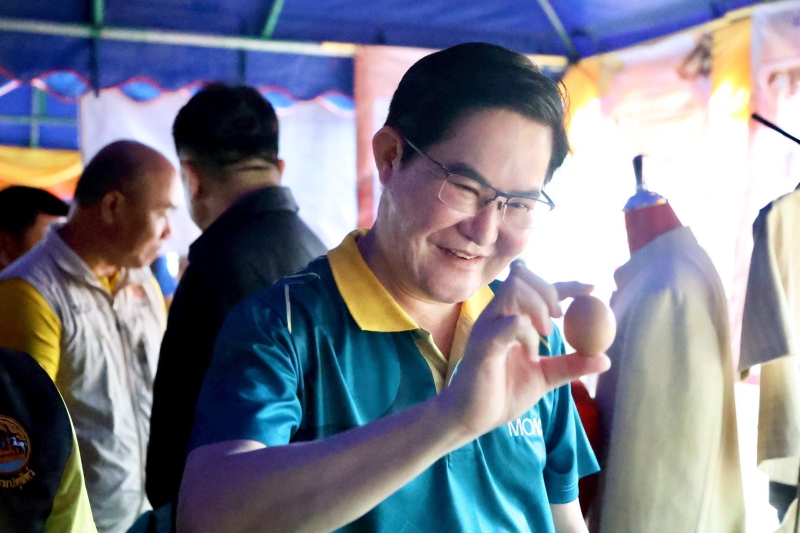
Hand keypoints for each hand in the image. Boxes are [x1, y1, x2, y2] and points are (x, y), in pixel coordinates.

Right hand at [438, 261, 609, 439]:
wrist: (472, 417)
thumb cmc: (502, 394)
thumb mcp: (544, 377)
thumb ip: (570, 365)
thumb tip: (605, 359)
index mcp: (509, 318)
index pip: (537, 288)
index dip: (566, 285)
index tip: (593, 289)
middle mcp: (495, 316)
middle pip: (521, 278)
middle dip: (548, 290)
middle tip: (560, 316)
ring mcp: (487, 327)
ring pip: (513, 290)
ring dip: (537, 306)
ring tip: (546, 335)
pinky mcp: (483, 344)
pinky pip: (510, 324)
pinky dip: (528, 335)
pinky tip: (531, 355)